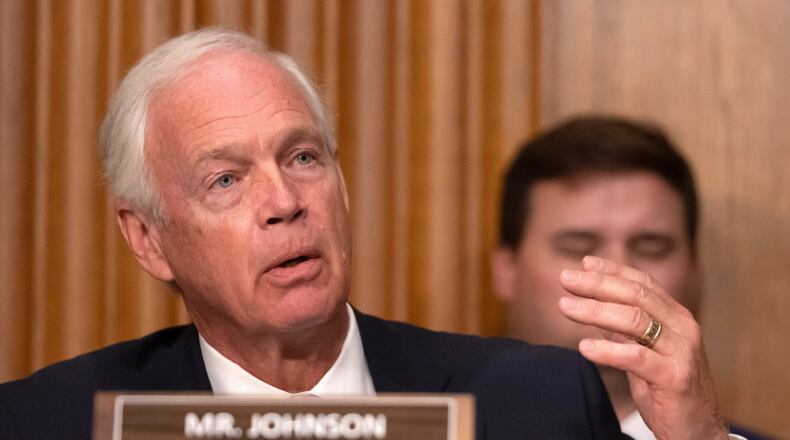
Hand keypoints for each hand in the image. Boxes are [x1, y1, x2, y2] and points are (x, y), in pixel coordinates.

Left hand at [557, 256, 727, 439]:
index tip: (583, 263)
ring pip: (636, 320)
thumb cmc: (669, 392)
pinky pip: (637, 358)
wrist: (699, 432)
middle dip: (597, 285)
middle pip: (636, 295)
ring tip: (565, 307)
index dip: (613, 271)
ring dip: (596, 311)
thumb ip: (625, 331)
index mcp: (676, 318)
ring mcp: (682, 352)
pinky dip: (608, 351)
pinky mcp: (675, 378)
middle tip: (565, 279)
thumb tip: (595, 305)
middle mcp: (683, 328)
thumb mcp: (644, 354)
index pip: (643, 284)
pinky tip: (584, 348)